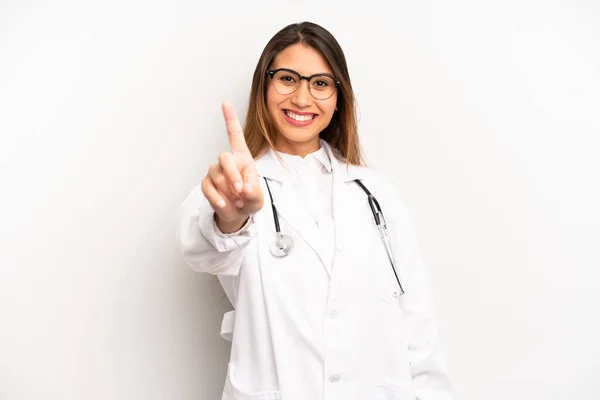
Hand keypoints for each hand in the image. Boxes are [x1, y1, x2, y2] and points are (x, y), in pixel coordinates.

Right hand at [201, 101, 263, 231]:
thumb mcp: (258, 197)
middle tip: (241, 191)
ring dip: (228, 190)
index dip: (230, 118)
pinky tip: (224, 204)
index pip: (234, 134)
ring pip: (217, 175)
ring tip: (237, 201)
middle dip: (233, 175)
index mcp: (242, 157)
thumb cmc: (250, 199)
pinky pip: (208, 188)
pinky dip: (217, 198)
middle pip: (224, 158)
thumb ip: (254, 192)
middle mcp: (227, 161)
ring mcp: (215, 172)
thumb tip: (244, 189)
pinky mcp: (207, 184)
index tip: (225, 102)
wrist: (238, 213)